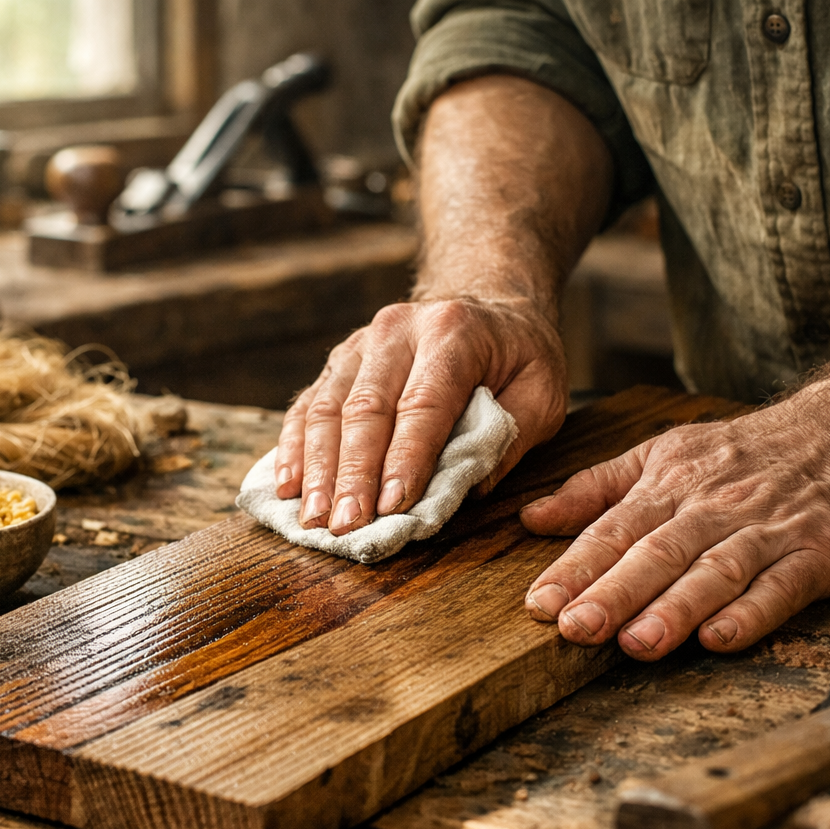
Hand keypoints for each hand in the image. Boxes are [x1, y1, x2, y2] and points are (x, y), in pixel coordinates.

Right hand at [274, 296, 567, 533]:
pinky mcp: (339, 360)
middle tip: (345, 525)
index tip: (392, 506)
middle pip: (366, 407)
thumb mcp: (542, 393)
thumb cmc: (518, 356)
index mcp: (454, 332)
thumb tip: (463, 490)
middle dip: (353, 473)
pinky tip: (288, 486)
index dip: (406, 458)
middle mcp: (398, 329)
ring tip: (312, 517)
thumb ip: (508, 439)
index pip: (424, 403)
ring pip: (328, 408)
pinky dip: (295, 448)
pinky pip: (309, 405)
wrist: (487, 303)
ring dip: (317, 468)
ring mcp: (360, 342)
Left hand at [518, 396, 829, 659]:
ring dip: (675, 609)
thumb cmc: (748, 451)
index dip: (576, 566)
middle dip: (614, 593)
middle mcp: (714, 508)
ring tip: (637, 643)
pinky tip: (723, 637)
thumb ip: (595, 489)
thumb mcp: (663, 452)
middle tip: (576, 628)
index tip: (540, 602)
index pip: (615, 529)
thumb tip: (531, 518)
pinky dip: (752, 612)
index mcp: (671, 485)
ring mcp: (768, 531)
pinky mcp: (819, 553)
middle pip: (658, 553)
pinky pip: (782, 586)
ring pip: (715, 572)